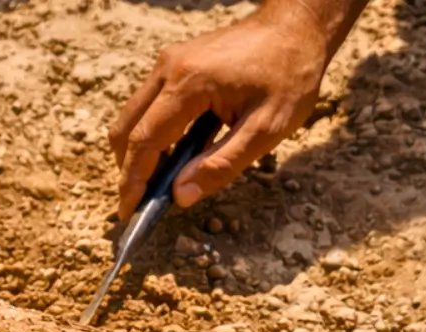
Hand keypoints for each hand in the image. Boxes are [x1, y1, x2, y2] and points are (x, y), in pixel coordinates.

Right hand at [109, 6, 331, 218]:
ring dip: (141, 150)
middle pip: (127, 127)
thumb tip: (180, 196)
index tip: (127, 211)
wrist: (298, 26)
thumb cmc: (290, 74)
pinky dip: (154, 132)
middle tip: (141, 201)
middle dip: (128, 168)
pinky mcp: (176, 62)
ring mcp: (170, 62)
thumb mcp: (266, 128)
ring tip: (162, 180)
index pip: (144, 139)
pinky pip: (151, 103)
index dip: (132, 180)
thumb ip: (222, 164)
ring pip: (135, 115)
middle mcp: (169, 68)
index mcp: (188, 83)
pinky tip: (179, 152)